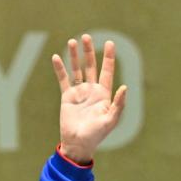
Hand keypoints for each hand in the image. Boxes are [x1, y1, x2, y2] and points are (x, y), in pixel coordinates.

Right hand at [53, 34, 127, 164]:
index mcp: (104, 94)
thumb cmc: (97, 135)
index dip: (109, 57)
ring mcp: (79, 92)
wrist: (78, 144)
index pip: (107, 71)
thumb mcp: (111, 120)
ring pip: (77, 69)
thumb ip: (118, 104)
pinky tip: (56, 57)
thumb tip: (124, 87)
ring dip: (75, 56)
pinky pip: (63, 79)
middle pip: (91, 66)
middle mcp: (91, 90)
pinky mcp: (67, 97)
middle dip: (90, 51)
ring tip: (72, 41)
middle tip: (87, 37)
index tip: (110, 43)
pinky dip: (60, 68)